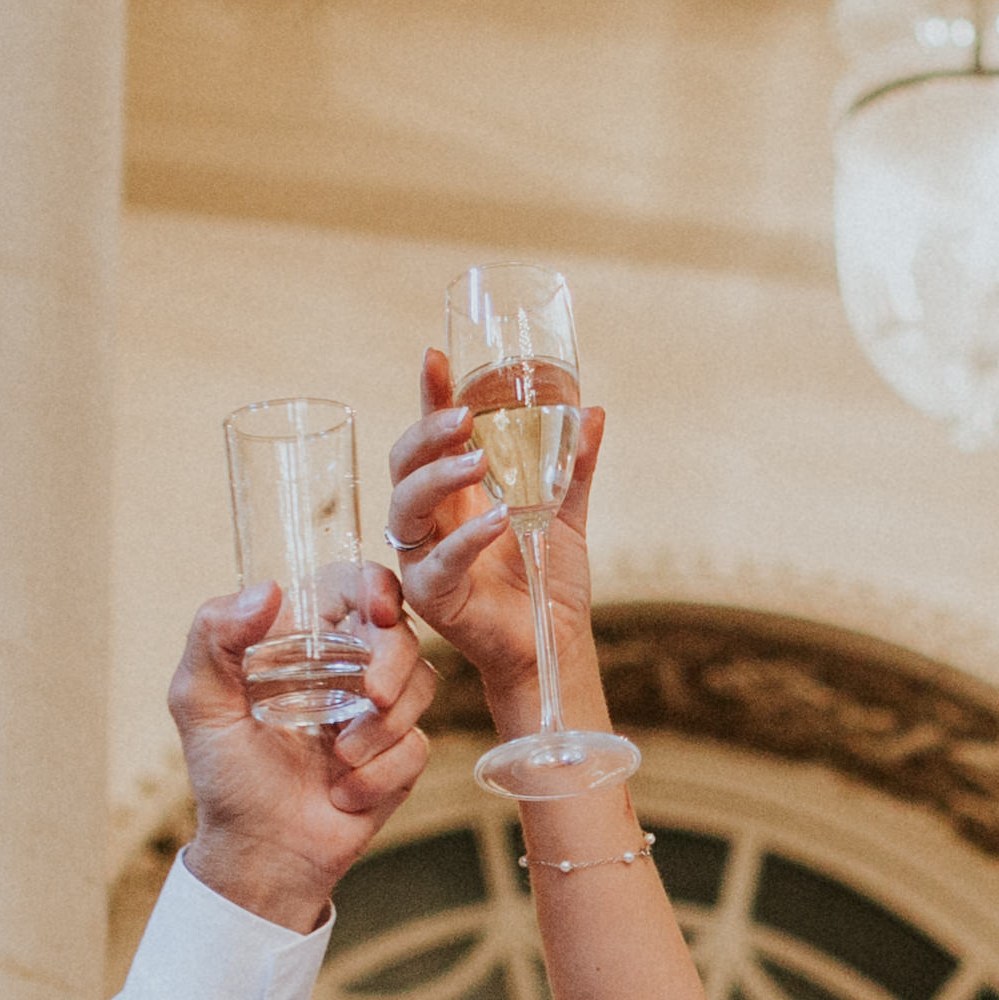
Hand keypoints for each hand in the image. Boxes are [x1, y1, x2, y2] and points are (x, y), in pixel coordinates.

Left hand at [169, 566, 430, 933]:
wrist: (260, 855)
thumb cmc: (226, 778)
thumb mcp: (198, 702)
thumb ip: (213, 636)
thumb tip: (268, 590)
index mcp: (300, 643)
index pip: (349, 586)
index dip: (375, 585)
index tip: (379, 610)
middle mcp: (345, 669)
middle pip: (402, 633)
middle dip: (394, 663)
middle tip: (369, 697)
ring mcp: (376, 712)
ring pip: (422, 684)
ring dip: (381, 728)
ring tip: (338, 760)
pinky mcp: (399, 757)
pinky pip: (417, 745)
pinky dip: (379, 774)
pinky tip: (344, 794)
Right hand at [386, 345, 609, 725]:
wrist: (555, 642)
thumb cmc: (549, 578)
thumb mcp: (567, 513)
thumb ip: (574, 466)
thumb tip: (593, 411)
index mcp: (456, 492)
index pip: (433, 435)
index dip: (430, 396)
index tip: (434, 357)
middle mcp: (431, 519)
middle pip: (405, 462)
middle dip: (428, 432)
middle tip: (463, 415)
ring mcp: (424, 556)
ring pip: (405, 505)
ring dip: (438, 476)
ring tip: (478, 459)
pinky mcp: (432, 596)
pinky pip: (439, 562)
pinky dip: (467, 538)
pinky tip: (497, 520)